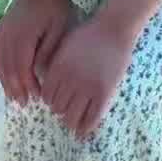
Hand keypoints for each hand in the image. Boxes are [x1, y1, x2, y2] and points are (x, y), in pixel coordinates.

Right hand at [0, 0, 77, 105]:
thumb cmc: (55, 4)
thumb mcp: (59, 28)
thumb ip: (48, 51)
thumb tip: (39, 74)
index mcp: (23, 36)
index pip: (22, 68)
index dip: (27, 85)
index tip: (36, 96)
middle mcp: (8, 35)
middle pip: (8, 67)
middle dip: (15, 87)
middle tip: (23, 103)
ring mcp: (3, 30)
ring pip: (0, 61)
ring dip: (5, 80)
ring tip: (13, 94)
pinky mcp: (2, 26)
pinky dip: (0, 65)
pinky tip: (5, 73)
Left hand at [40, 14, 135, 139]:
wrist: (114, 28)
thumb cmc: (89, 34)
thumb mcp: (66, 46)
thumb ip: (55, 65)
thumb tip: (47, 87)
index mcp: (59, 67)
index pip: (46, 96)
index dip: (50, 99)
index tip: (56, 99)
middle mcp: (71, 79)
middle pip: (57, 108)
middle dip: (60, 109)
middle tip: (67, 107)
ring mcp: (88, 87)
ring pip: (71, 117)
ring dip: (71, 120)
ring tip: (74, 118)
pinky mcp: (104, 94)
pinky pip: (91, 119)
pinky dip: (85, 128)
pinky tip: (84, 132)